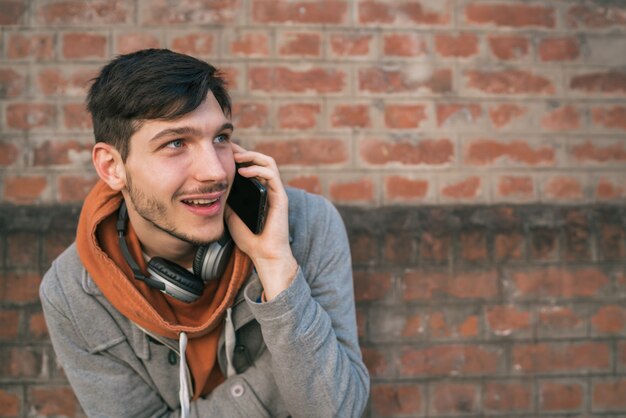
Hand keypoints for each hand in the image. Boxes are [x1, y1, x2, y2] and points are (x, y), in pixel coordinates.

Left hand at [224, 143, 297, 300]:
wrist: (263, 254)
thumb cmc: (249, 237)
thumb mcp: (230, 214)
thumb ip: (227, 199)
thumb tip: (214, 185)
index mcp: (257, 191)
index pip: (249, 166)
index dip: (237, 156)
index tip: (222, 151)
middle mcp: (267, 188)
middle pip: (259, 160)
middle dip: (243, 151)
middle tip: (228, 148)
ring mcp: (275, 191)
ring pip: (268, 162)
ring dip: (252, 156)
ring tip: (237, 157)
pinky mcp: (280, 197)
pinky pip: (272, 175)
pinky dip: (258, 169)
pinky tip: (244, 172)